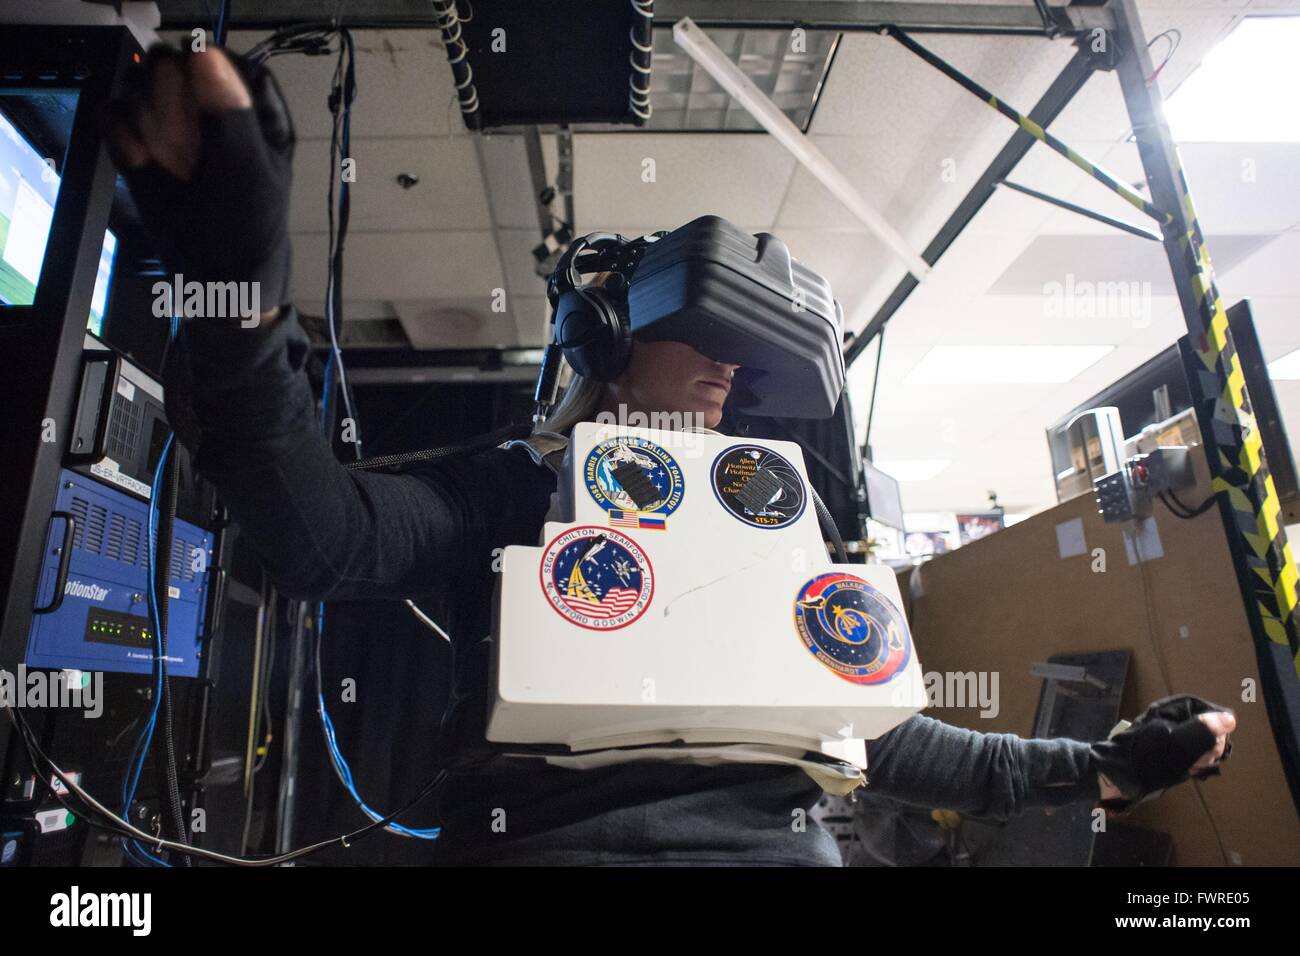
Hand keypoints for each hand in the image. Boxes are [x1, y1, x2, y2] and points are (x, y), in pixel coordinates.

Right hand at [104, 45, 294, 321]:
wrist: (217, 274)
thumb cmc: (249, 223)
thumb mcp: (249, 170)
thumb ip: (229, 114)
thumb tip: (205, 56)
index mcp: (254, 109)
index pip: (226, 62)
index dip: (208, 75)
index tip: (199, 96)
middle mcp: (208, 106)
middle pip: (175, 66)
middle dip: (172, 100)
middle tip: (187, 145)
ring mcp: (170, 120)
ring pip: (138, 85)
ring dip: (147, 121)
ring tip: (171, 163)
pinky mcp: (138, 140)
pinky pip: (114, 116)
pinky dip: (122, 137)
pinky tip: (141, 162)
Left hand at [1098, 709, 1234, 802]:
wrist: (1120, 775)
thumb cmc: (1148, 757)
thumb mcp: (1179, 743)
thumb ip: (1204, 729)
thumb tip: (1230, 718)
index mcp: (1175, 709)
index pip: (1212, 713)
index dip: (1216, 731)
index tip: (1211, 745)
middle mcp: (1174, 718)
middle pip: (1209, 730)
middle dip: (1209, 747)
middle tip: (1197, 759)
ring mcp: (1172, 734)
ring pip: (1202, 744)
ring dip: (1202, 758)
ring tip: (1191, 766)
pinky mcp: (1169, 749)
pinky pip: (1191, 754)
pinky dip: (1194, 763)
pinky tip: (1188, 771)